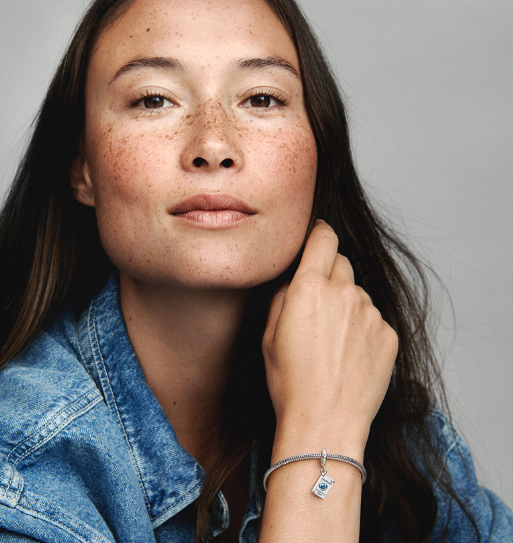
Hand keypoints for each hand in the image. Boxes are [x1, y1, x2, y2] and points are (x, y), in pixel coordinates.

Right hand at [262, 220, 397, 454]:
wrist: (326, 422)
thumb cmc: (289, 382)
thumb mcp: (268, 335)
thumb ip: (282, 296)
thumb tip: (293, 278)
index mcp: (310, 288)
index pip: (323, 238)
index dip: (320, 233)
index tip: (318, 236)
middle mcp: (345, 293)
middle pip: (341, 263)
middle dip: (329, 274)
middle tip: (317, 304)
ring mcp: (371, 314)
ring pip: (357, 293)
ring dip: (346, 305)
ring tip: (333, 341)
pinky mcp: (388, 335)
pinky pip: (374, 319)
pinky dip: (362, 328)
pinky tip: (350, 355)